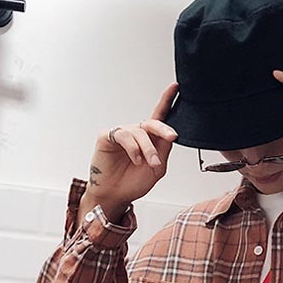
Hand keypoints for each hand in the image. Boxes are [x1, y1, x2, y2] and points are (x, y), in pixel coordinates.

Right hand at [86, 81, 178, 205]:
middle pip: (152, 123)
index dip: (167, 101)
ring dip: (147, 149)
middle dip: (163, 129)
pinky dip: (133, 149)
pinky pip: (124, 136)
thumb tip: (171, 134)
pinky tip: (135, 159)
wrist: (116, 195)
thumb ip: (163, 149)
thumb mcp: (157, 168)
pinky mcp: (107, 136)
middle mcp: (135, 134)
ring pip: (140, 133)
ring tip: (148, 163)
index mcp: (149, 140)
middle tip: (172, 137)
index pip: (159, 117)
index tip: (176, 87)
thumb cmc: (133, 182)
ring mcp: (121, 134)